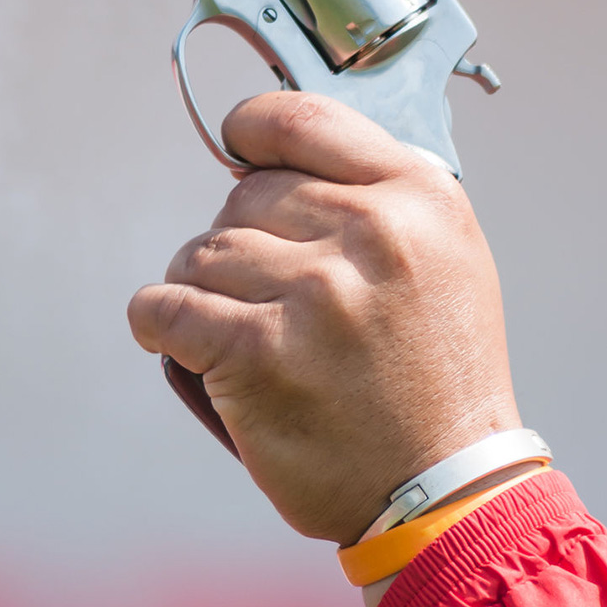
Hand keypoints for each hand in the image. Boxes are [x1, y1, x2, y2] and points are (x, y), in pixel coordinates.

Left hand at [128, 92, 521, 547]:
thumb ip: (376, 197)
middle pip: (244, 196)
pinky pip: (164, 307)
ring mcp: (315, 292)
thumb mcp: (444, 257)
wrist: (448, 486)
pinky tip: (177, 340)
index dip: (252, 130)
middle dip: (240, 242)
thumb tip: (275, 158)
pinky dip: (158, 324)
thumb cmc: (437, 372)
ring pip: (201, 252)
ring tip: (237, 330)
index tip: (236, 151)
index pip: (302, 120)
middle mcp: (372, 233)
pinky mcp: (258, 353)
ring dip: (202, 288)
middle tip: (267, 296)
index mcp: (419, 198)